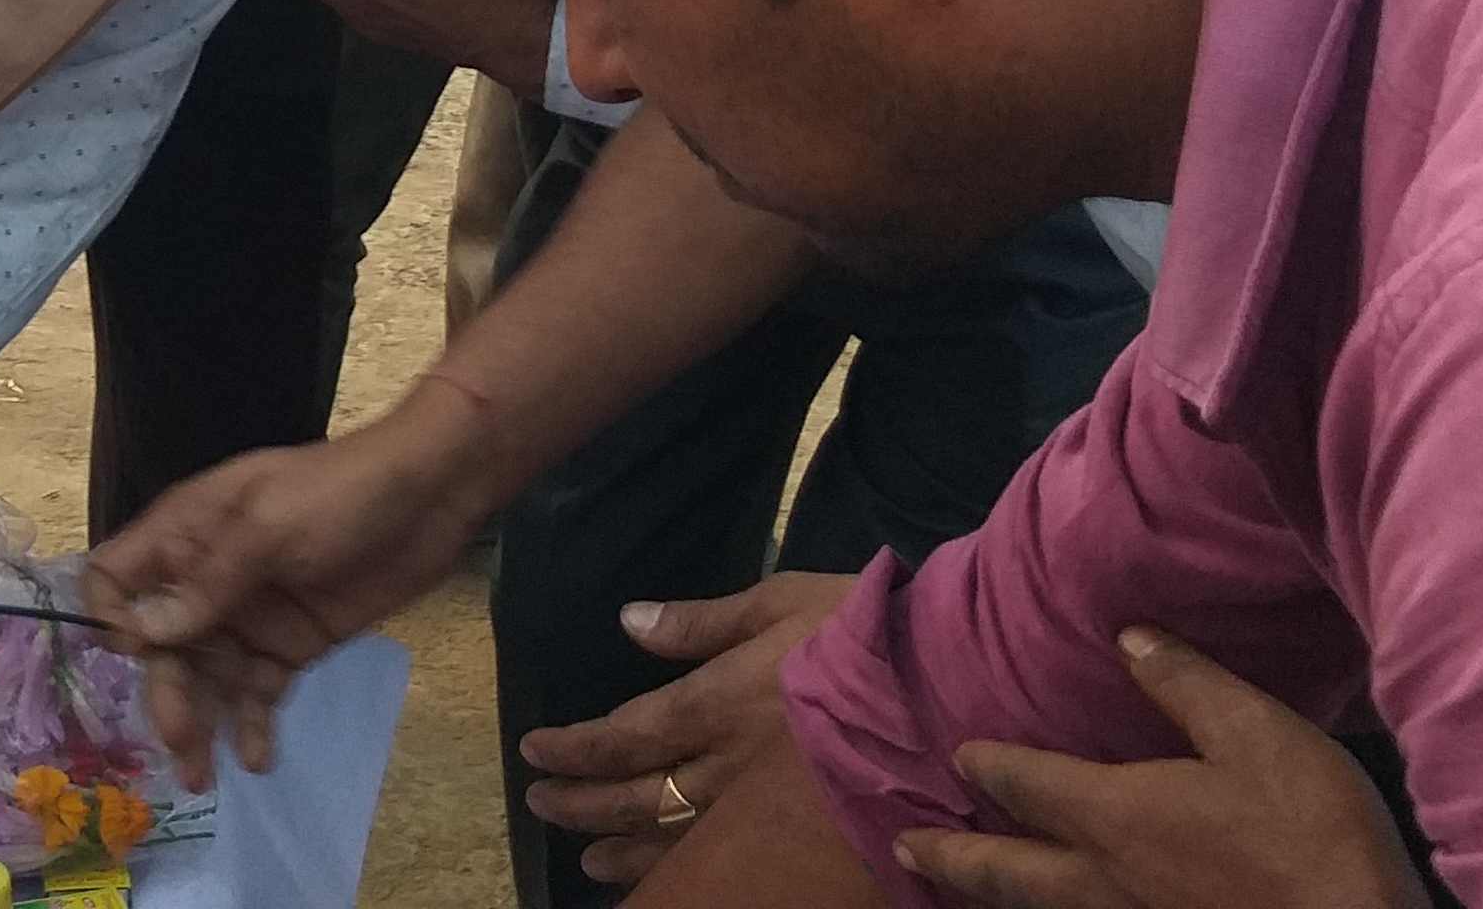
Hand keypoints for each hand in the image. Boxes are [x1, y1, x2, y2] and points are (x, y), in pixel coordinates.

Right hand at [81, 375, 495, 783]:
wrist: (429, 498)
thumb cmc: (339, 494)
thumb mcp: (268, 526)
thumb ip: (209, 581)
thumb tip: (144, 634)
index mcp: (184, 535)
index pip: (114, 579)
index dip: (113, 619)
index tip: (138, 657)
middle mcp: (205, 582)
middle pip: (161, 647)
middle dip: (166, 696)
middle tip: (182, 744)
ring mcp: (248, 617)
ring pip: (206, 679)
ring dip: (201, 725)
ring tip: (204, 778)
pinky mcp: (290, 646)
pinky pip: (257, 691)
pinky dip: (251, 725)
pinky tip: (254, 759)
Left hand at [518, 572, 860, 885]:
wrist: (947, 683)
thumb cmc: (862, 631)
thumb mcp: (777, 601)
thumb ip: (699, 622)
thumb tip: (627, 622)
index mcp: (715, 703)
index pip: (623, 738)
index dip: (574, 748)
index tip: (535, 750)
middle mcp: (727, 766)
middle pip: (637, 797)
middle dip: (581, 802)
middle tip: (540, 802)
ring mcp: (761, 806)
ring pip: (675, 841)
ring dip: (622, 849)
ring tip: (588, 856)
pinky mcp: (794, 827)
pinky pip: (722, 860)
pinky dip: (681, 872)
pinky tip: (663, 881)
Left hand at [893, 627, 1423, 908]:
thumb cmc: (1311, 833)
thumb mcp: (1258, 734)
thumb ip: (1187, 684)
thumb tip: (1128, 637)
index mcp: (1118, 815)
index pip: (1031, 783)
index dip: (992, 762)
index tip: (958, 751)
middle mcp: (1108, 878)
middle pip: (1006, 870)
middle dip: (953, 854)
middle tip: (905, 846)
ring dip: (992, 892)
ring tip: (957, 884)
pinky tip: (1064, 908)